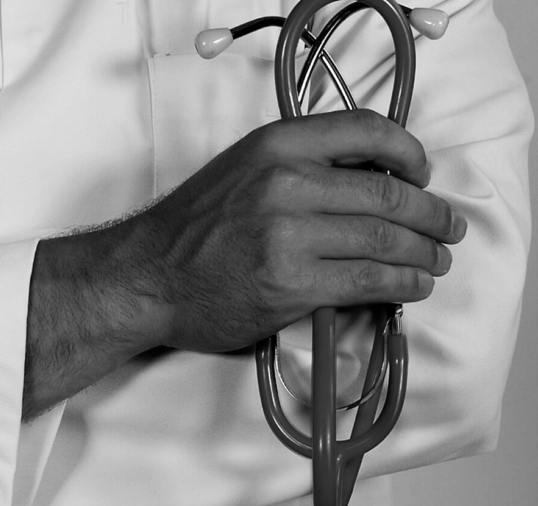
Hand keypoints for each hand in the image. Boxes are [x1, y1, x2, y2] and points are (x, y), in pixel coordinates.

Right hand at [137, 109, 464, 351]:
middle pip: (389, 193)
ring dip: (425, 253)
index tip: (423, 173)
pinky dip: (403, 284)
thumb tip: (369, 179)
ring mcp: (289, 236)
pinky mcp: (292, 284)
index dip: (410, 153)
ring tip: (436, 262)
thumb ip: (298, 165)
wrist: (147, 277)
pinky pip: (370, 280)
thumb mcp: (240, 169)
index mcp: (275, 144)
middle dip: (432, 214)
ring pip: (386, 239)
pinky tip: (412, 286)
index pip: (367, 130)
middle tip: (447, 228)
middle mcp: (285, 182)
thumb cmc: (191, 229)